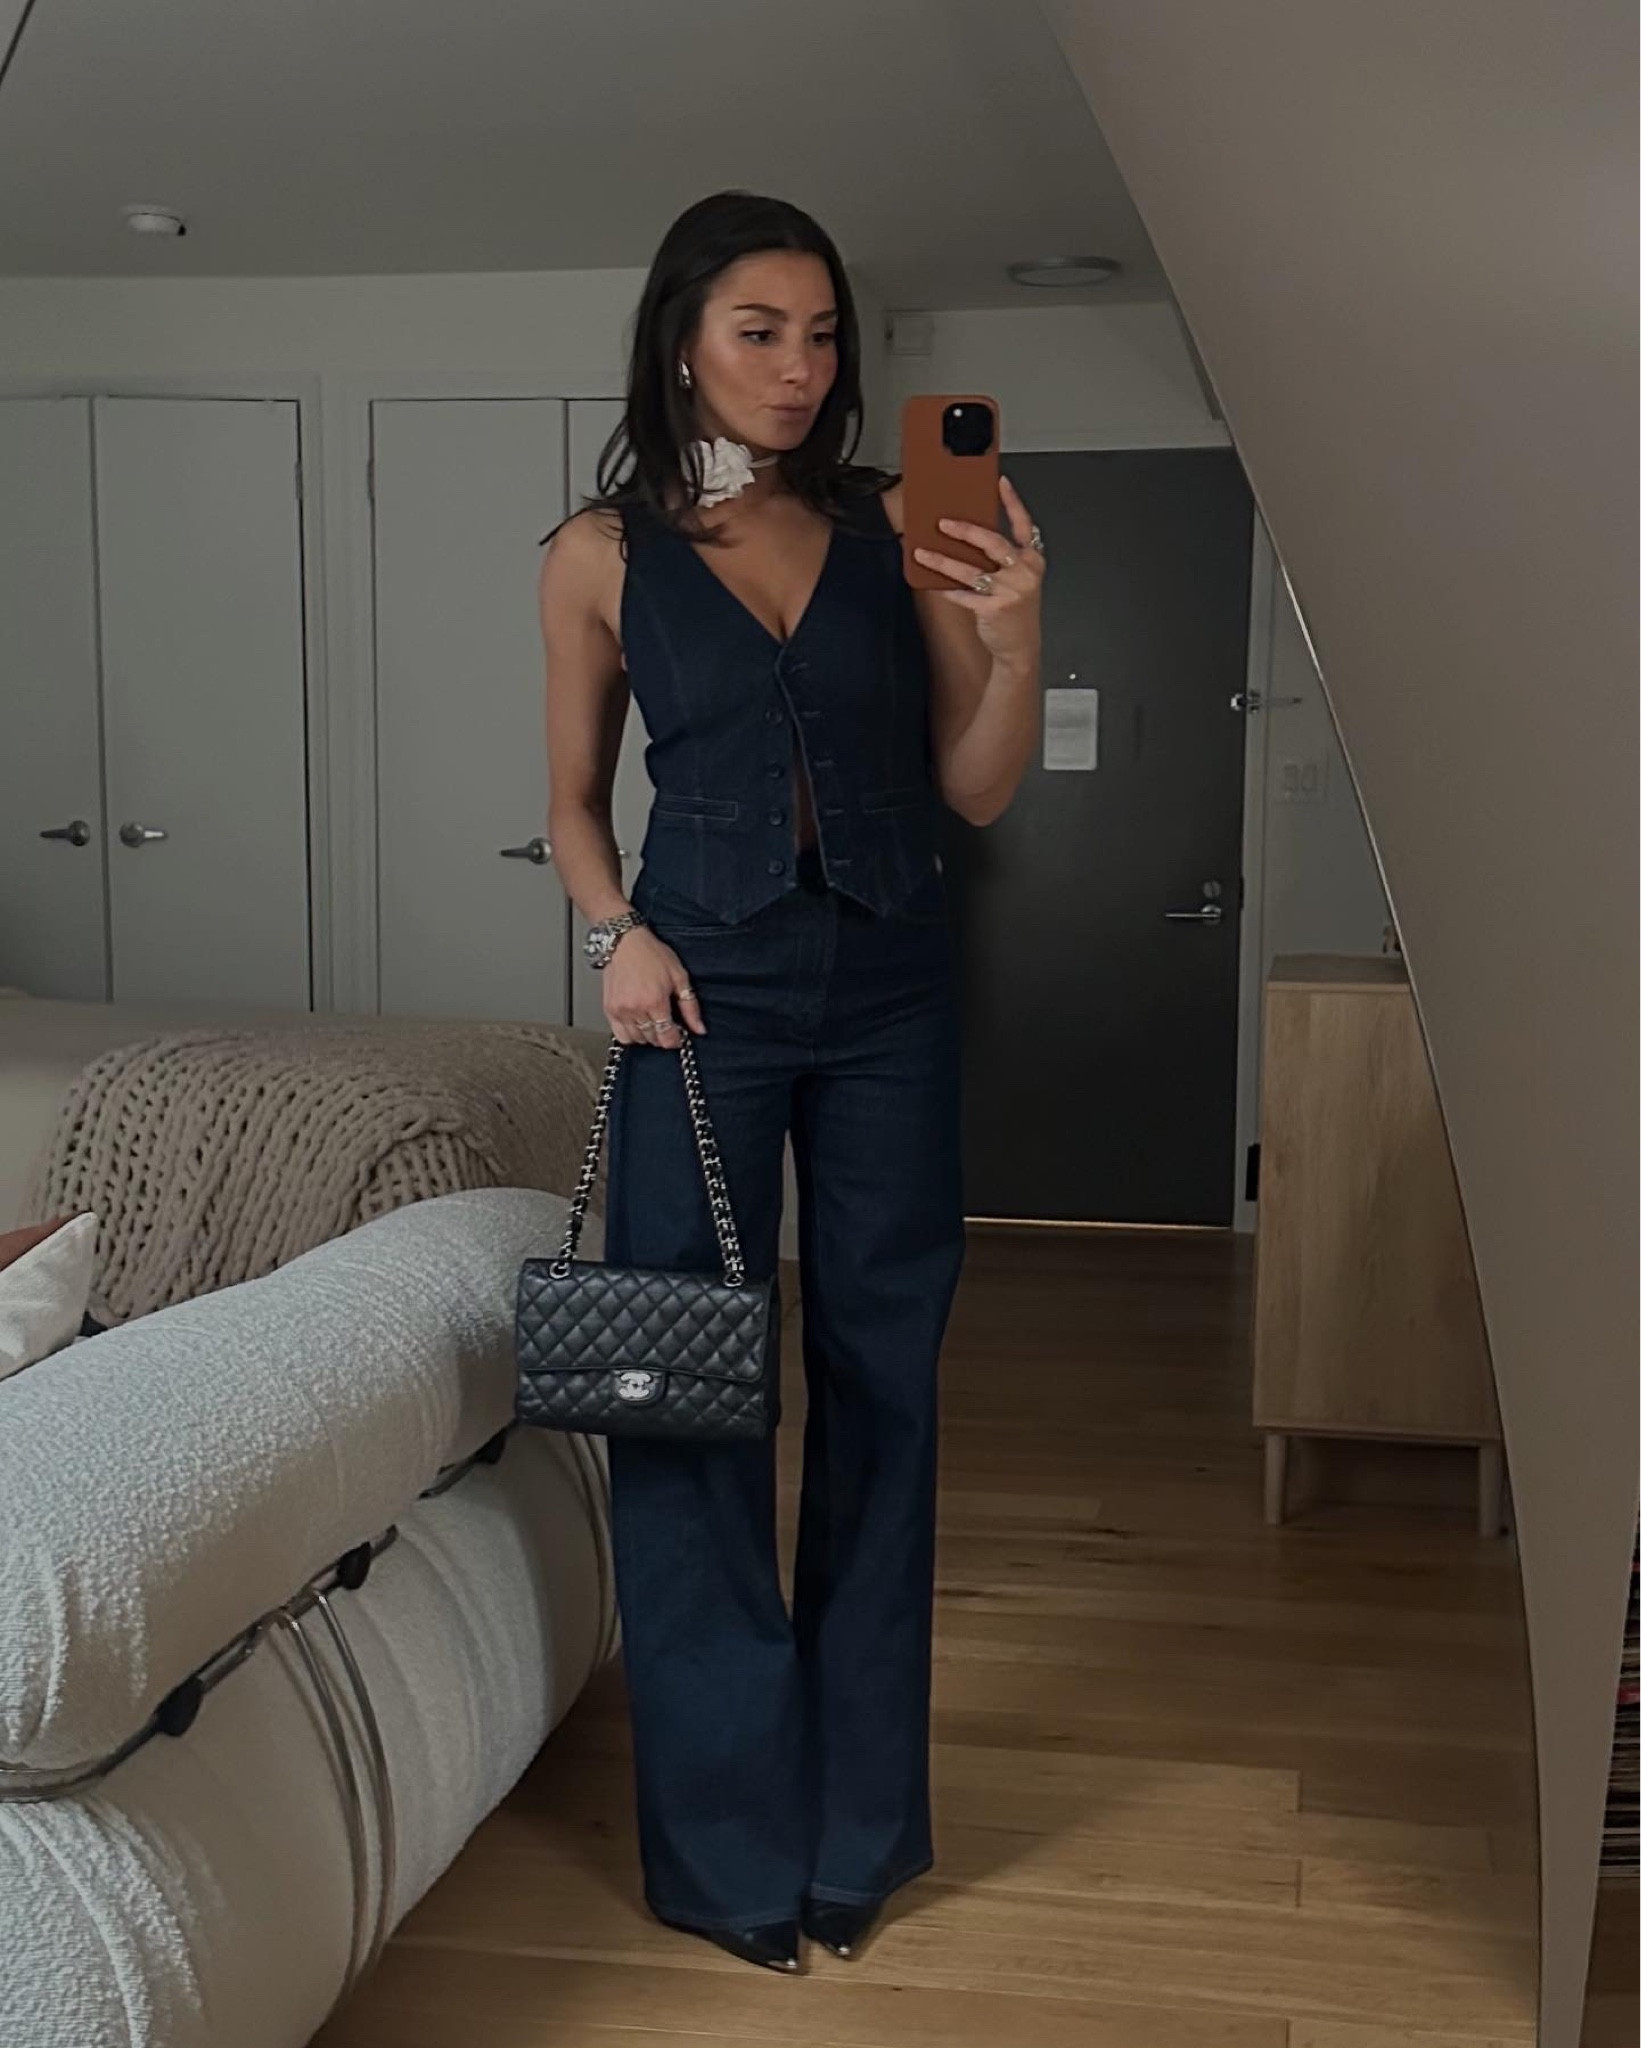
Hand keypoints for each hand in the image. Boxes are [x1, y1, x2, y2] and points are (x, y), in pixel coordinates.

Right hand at [604, 927, 704, 1045]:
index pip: (667, 1038)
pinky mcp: (609, 1009)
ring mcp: (620, 1011)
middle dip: (663, 1036)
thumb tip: (699, 1029)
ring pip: (637, 1039)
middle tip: (667, 1024)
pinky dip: (631, 1035)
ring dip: (648, 1036)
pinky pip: (620, 1035)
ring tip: (653, 1022)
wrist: (625, 943)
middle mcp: (636, 1009)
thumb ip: (690, 1007)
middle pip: (653, 1039)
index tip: (679, 1035)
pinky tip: (638, 1025)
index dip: (676, 1040)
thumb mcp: (679, 976)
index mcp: (655, 1001)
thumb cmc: (652, 955)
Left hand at [912, 474, 1044, 671]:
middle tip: (943, 523)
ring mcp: (1010, 591)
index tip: (1000, 483)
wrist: (1020, 646)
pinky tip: (933, 584)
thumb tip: (968, 536)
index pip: (1023, 524)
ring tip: (923, 553)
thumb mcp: (1019, 579)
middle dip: (965, 530)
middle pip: (992, 543)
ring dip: (943, 560)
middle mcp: (1024, 572)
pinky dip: (947, 590)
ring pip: (970, 570)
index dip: (1012, 502)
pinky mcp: (994, 608)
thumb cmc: (1016, 609)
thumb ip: (1003, 559)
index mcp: (1032, 559)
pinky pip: (964, 595)